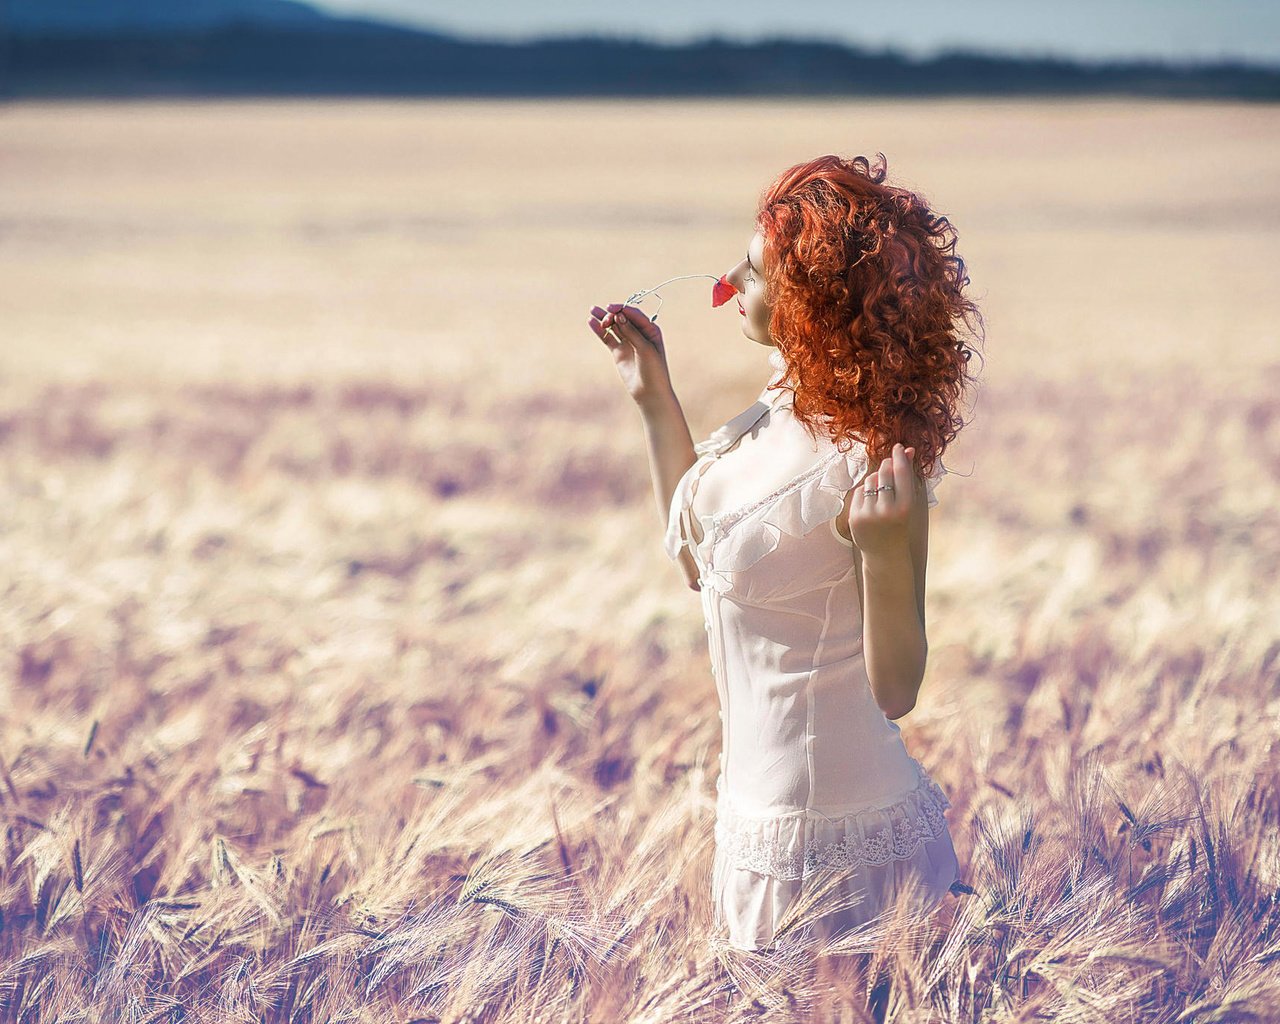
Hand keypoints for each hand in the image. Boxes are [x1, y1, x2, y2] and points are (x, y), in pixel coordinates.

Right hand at [587, 303, 671, 404]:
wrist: (650, 393)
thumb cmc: (654, 370)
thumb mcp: (645, 349)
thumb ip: (632, 332)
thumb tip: (619, 316)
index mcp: (651, 330)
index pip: (634, 315)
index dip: (623, 309)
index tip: (611, 308)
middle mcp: (639, 334)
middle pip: (623, 318)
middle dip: (613, 315)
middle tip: (605, 319)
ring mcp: (628, 343)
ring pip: (614, 327)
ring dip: (604, 318)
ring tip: (592, 310)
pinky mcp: (618, 352)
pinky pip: (608, 338)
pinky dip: (600, 331)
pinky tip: (591, 322)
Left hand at [848, 443, 920, 559]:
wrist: (885, 554)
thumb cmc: (900, 525)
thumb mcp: (908, 504)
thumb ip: (906, 478)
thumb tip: (907, 449)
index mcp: (905, 507)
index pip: (902, 473)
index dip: (900, 456)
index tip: (898, 447)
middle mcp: (887, 510)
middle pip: (884, 472)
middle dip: (887, 465)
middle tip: (889, 464)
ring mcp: (869, 514)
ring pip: (871, 480)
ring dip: (876, 479)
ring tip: (882, 492)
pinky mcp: (855, 517)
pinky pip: (859, 491)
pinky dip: (865, 492)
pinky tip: (871, 503)